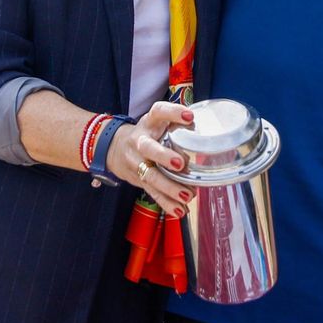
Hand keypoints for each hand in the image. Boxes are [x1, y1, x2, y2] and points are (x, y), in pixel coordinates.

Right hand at [106, 101, 195, 215]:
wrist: (115, 148)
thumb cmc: (148, 133)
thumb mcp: (158, 123)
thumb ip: (177, 128)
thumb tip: (207, 137)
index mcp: (149, 123)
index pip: (159, 112)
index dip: (173, 112)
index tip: (190, 116)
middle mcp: (140, 141)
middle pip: (148, 148)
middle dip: (163, 156)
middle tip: (180, 164)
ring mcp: (137, 162)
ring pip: (151, 176)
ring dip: (169, 187)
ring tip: (187, 195)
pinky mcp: (138, 180)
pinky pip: (152, 193)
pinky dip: (166, 203)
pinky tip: (180, 210)